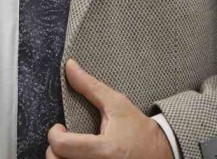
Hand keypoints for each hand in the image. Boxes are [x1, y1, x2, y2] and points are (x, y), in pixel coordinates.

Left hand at [46, 59, 173, 158]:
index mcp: (104, 149)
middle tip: (63, 141)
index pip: (63, 146)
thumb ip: (90, 87)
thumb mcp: (117, 104)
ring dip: (60, 158)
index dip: (54, 134)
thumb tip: (70, 67)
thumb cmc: (139, 129)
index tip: (59, 128)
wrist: (162, 153)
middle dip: (54, 150)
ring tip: (69, 150)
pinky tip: (77, 157)